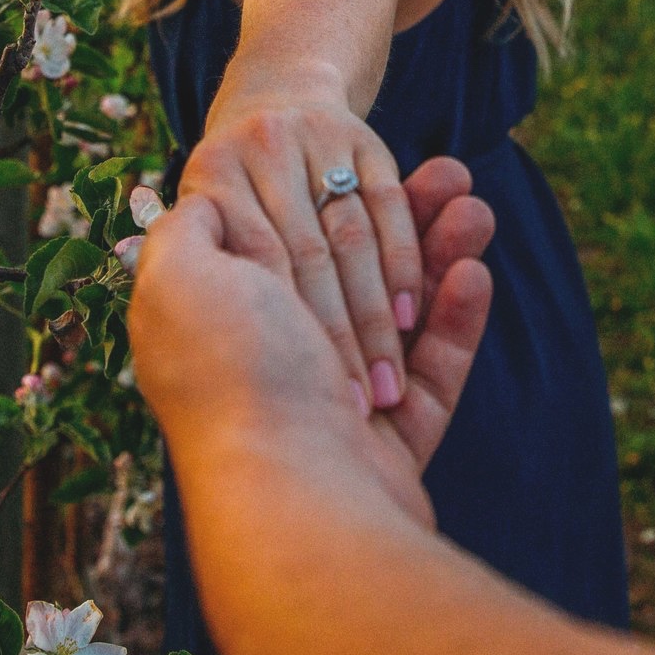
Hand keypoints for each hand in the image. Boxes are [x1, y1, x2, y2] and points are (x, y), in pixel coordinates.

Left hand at [132, 157, 494, 523]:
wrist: (292, 492)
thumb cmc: (232, 374)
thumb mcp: (178, 280)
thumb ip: (187, 233)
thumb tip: (206, 202)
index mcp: (227, 329)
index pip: (285, 245)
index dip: (326, 200)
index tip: (366, 161)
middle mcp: (278, 368)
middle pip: (353, 276)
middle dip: (404, 222)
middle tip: (454, 175)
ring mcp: (338, 410)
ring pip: (401, 318)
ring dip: (440, 257)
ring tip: (476, 206)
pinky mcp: (394, 444)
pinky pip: (432, 374)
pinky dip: (454, 319)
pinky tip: (474, 270)